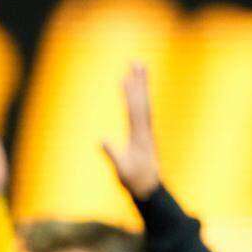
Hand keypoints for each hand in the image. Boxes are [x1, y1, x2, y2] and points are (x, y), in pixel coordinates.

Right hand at [102, 63, 160, 199]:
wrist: (149, 188)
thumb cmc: (134, 180)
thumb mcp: (121, 169)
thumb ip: (113, 153)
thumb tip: (102, 139)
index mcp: (140, 135)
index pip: (134, 109)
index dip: (130, 93)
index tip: (125, 78)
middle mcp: (146, 129)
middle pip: (142, 100)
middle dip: (139, 81)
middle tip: (137, 63)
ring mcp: (147, 130)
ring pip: (144, 103)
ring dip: (141, 86)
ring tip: (138, 71)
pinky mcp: (145, 134)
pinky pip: (142, 111)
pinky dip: (138, 99)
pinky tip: (136, 93)